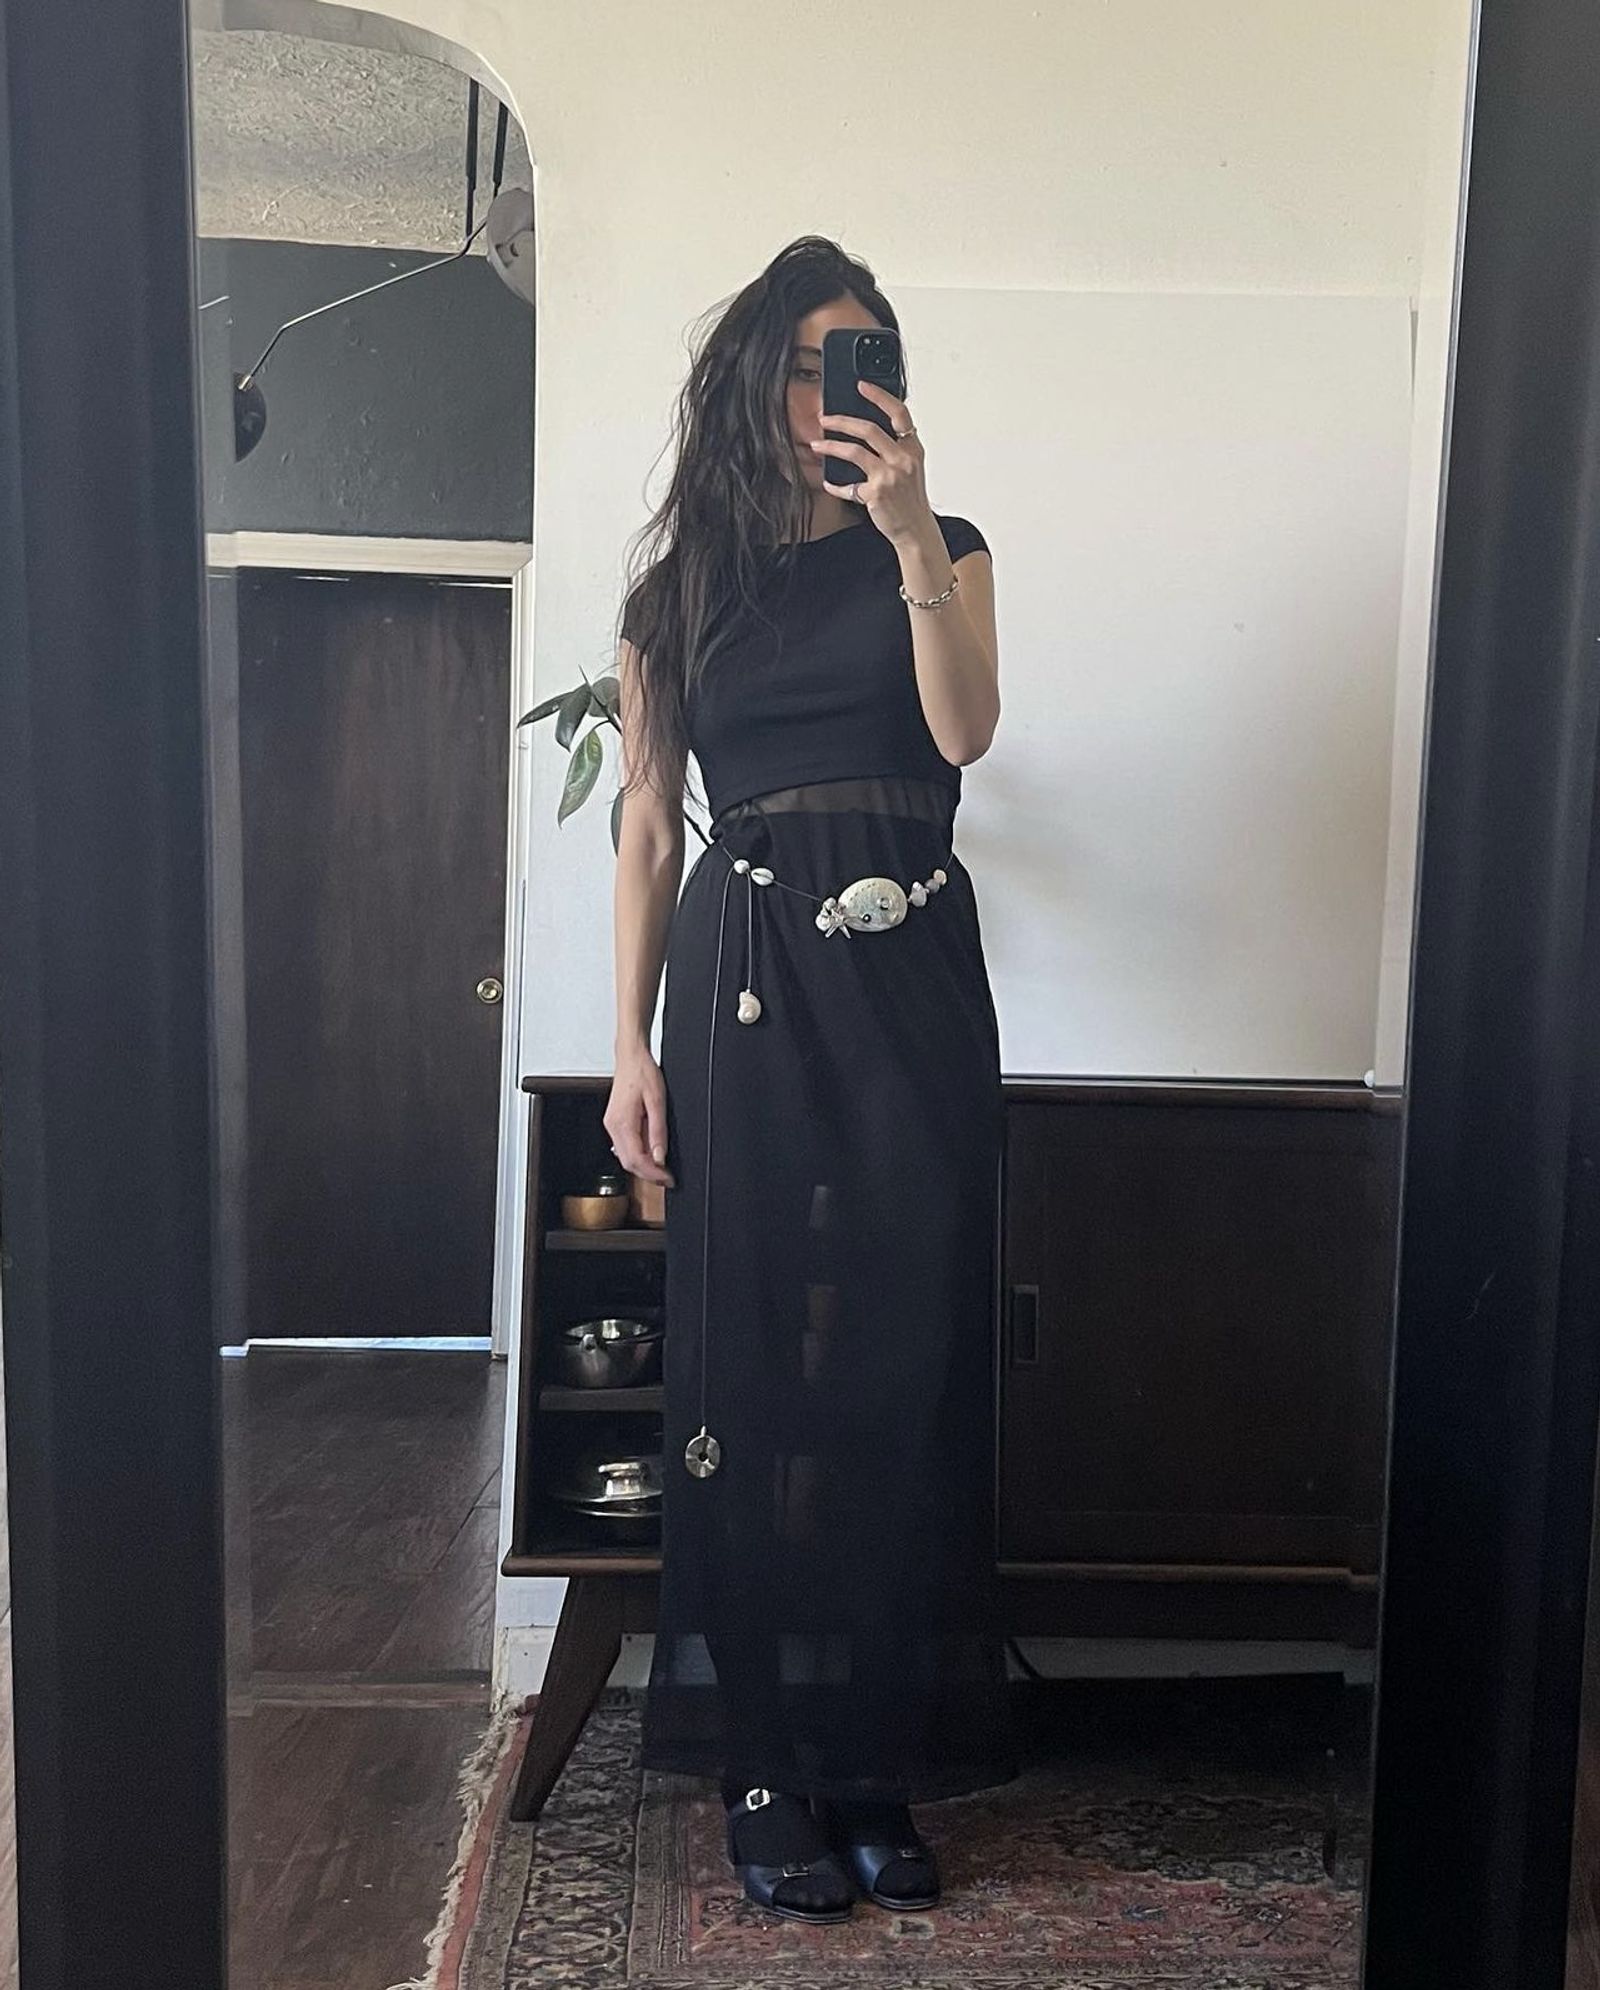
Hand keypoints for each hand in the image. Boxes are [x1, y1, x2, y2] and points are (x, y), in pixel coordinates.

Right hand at [604, 1046, 674, 1187]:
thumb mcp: (658, 1101)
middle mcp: (613, 1126)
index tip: (668, 1179)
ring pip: (625, 1157)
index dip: (653, 1173)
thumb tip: (660, 1156)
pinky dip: (639, 1155)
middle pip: (628, 1163)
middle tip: (667, 1178)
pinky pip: (625, 1146)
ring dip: (643, 1166)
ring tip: (663, 1169)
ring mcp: (612, 1125)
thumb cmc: (643, 1073)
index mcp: (622, 1123)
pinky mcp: (615, 1123)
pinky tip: (652, 1154)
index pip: (636, 1160)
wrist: (631, 1057)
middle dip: (648, 1174)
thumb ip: (658, 1131)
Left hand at [811, 377, 935, 544]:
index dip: (880, 396)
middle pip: (869, 429)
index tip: (862, 385)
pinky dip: (835, 485)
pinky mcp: (876, 493)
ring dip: (831, 446)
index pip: (899, 413)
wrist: (916, 531)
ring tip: (816, 445)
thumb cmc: (910, 501)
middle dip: (842, 421)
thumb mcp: (910, 470)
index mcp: (913, 449)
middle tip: (824, 419)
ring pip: (855, 451)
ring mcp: (890, 476)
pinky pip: (848, 485)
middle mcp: (904, 459)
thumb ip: (894, 450)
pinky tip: (828, 483)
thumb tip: (864, 433)